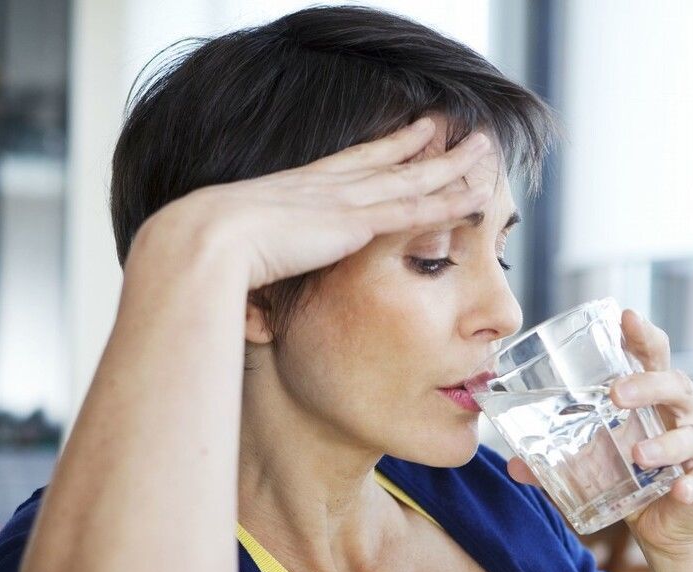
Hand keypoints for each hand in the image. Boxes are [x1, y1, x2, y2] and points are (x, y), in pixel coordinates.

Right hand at [124, 116, 493, 290]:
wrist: (209, 244)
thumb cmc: (210, 260)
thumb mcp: (238, 264)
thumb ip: (257, 283)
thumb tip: (251, 322)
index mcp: (298, 191)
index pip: (348, 164)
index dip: (378, 149)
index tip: (399, 137)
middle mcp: (327, 187)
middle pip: (387, 160)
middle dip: (420, 145)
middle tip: (447, 129)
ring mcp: (346, 201)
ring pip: (413, 178)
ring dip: (451, 165)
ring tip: (483, 150)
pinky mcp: (358, 223)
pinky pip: (418, 210)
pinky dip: (451, 201)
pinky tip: (478, 195)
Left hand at [507, 309, 692, 559]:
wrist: (660, 525)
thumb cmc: (626, 476)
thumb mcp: (589, 464)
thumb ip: (555, 461)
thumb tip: (514, 466)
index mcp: (653, 396)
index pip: (653, 355)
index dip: (643, 335)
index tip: (626, 317)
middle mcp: (683, 412)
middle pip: (677, 384)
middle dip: (649, 385)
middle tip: (616, 394)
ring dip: (667, 443)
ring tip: (639, 455)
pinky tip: (678, 489)